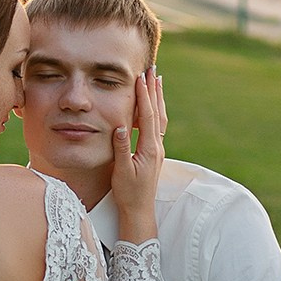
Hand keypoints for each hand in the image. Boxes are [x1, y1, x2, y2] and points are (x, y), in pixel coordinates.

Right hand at [108, 67, 166, 240]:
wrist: (139, 210)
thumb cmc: (128, 192)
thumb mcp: (121, 171)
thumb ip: (121, 148)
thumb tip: (120, 127)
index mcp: (149, 149)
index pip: (147, 116)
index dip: (144, 96)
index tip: (140, 78)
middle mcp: (157, 146)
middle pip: (157, 112)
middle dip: (154, 90)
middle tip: (152, 70)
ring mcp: (157, 149)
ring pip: (160, 118)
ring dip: (157, 98)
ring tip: (156, 81)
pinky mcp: (154, 152)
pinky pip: (158, 125)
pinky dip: (156, 110)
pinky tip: (153, 106)